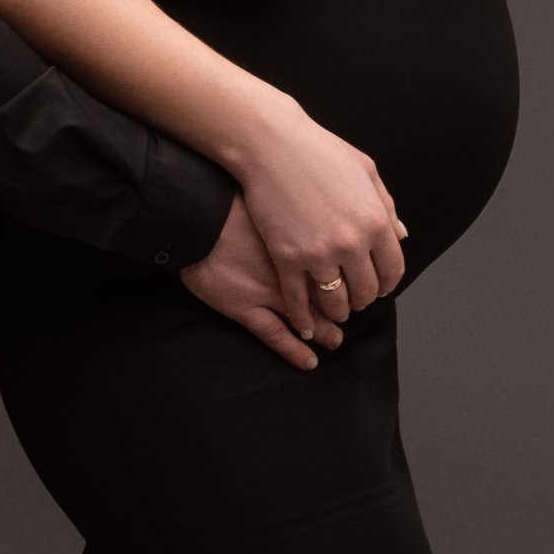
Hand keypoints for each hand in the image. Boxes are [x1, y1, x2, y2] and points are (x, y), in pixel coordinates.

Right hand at [181, 193, 344, 371]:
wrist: (196, 217)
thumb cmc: (229, 198)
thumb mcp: (272, 192)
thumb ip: (296, 203)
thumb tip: (316, 197)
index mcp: (301, 243)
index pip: (336, 265)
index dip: (349, 275)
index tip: (358, 278)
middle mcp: (291, 271)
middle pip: (327, 294)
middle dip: (342, 305)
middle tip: (353, 311)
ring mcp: (268, 293)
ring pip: (307, 318)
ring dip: (324, 331)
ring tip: (336, 339)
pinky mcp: (245, 308)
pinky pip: (276, 335)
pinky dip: (294, 350)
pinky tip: (309, 361)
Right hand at [231, 102, 406, 338]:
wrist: (270, 143)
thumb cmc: (318, 150)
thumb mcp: (365, 169)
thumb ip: (386, 205)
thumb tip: (401, 234)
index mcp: (375, 221)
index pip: (392, 270)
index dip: (387, 284)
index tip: (378, 287)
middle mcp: (352, 243)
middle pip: (365, 291)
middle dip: (362, 299)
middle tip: (354, 299)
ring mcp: (318, 253)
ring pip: (335, 301)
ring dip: (336, 311)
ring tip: (332, 309)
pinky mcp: (286, 258)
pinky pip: (298, 299)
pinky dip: (302, 316)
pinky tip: (304, 322)